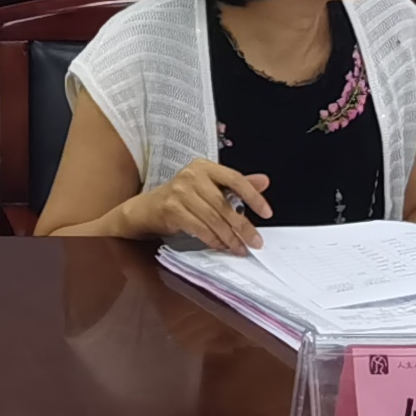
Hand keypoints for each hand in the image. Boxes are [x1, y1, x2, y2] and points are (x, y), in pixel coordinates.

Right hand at [127, 158, 271, 254]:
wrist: (148, 208)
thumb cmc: (182, 197)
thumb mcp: (209, 185)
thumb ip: (235, 184)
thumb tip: (264, 181)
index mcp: (205, 166)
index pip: (235, 179)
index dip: (253, 196)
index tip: (267, 212)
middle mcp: (192, 176)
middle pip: (224, 204)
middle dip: (242, 226)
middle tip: (255, 241)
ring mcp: (180, 192)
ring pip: (213, 219)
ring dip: (229, 238)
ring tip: (239, 248)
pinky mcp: (172, 209)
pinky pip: (199, 228)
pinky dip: (213, 240)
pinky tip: (221, 246)